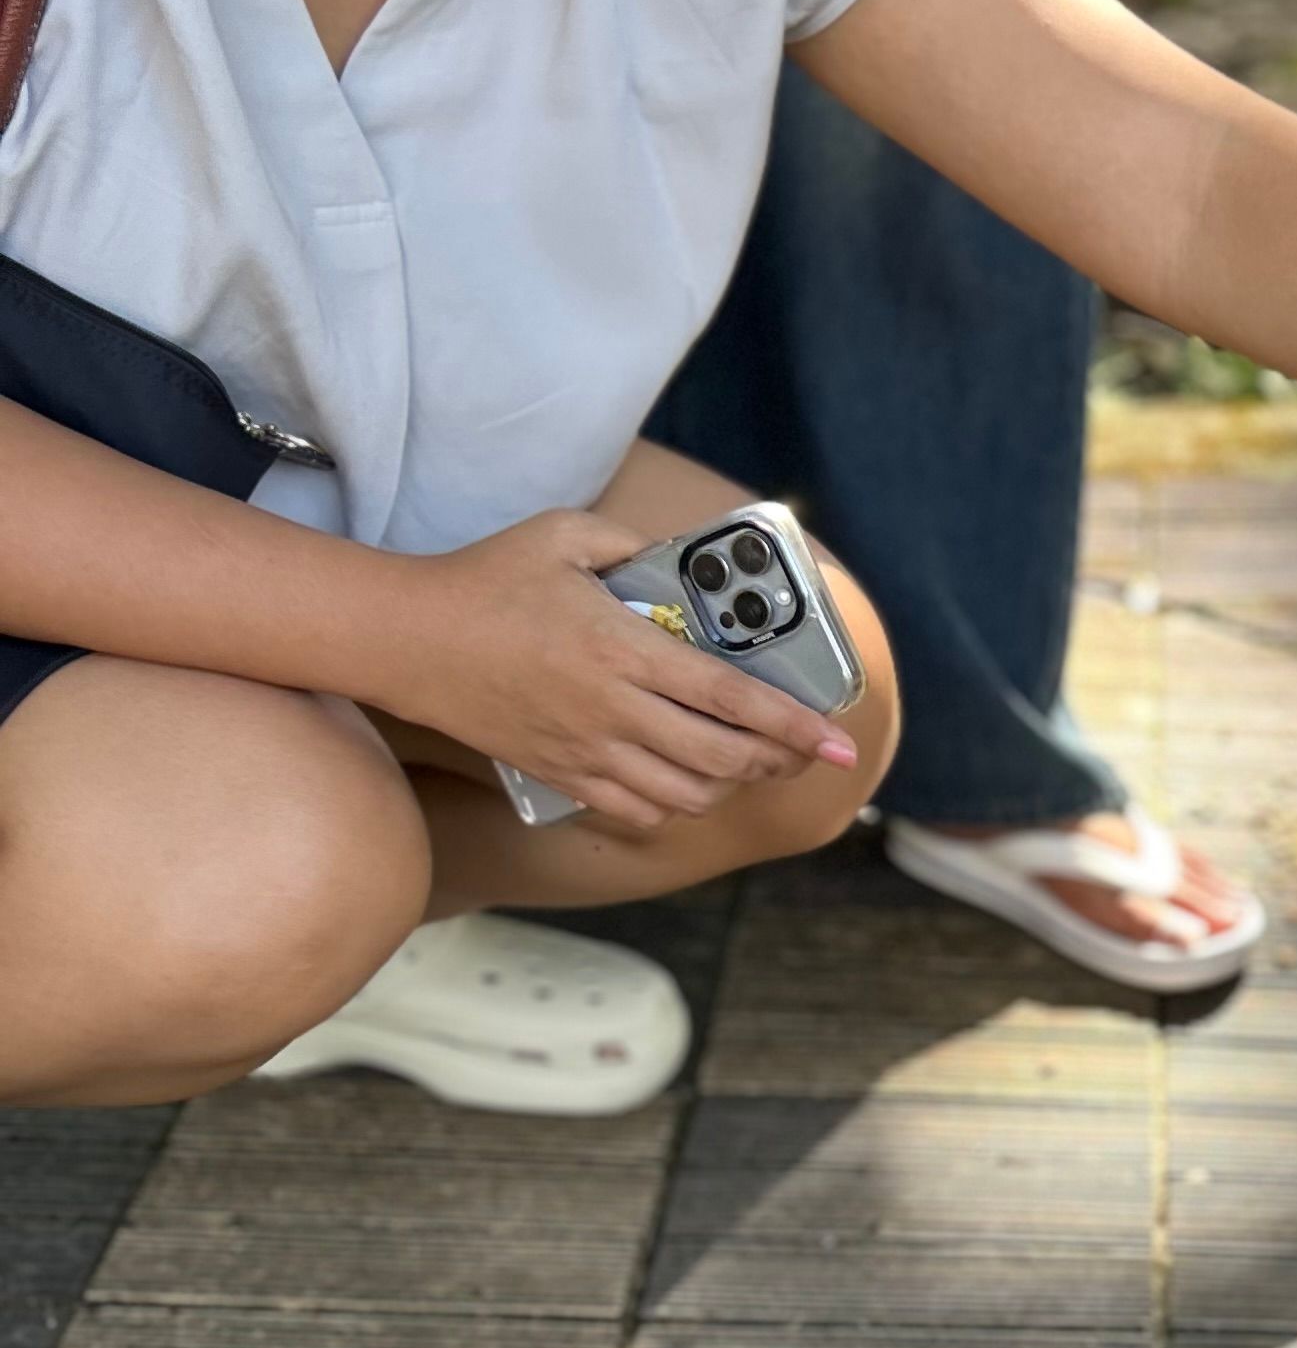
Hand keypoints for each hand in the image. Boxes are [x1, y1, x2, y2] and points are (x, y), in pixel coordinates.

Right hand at [377, 514, 855, 832]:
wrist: (407, 640)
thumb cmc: (485, 581)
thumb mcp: (564, 536)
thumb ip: (633, 545)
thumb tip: (682, 558)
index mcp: (622, 648)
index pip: (731, 699)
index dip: (794, 725)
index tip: (838, 741)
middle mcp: (612, 709)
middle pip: (723, 757)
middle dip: (778, 759)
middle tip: (802, 747)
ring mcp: (586, 750)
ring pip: (687, 794)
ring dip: (730, 784)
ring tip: (749, 761)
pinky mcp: (561, 774)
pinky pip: (637, 811)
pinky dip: (676, 805)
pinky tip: (686, 780)